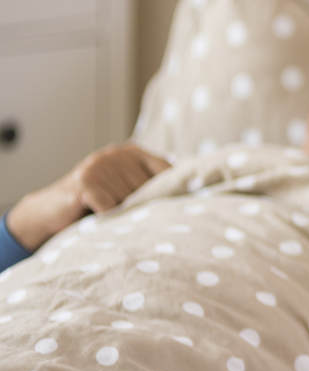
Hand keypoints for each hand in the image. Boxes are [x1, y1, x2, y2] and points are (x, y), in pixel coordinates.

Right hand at [7, 142, 170, 251]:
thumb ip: (152, 186)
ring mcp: (100, 164)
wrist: (52, 211)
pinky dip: (106, 219)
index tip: (184, 206)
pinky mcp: (85, 181)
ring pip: (131, 201)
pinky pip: (111, 209)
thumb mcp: (127, 189)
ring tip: (107, 212)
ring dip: (122, 214)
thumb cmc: (99, 202)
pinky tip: (95, 215)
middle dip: (142, 206)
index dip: (172, 191)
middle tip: (124, 211)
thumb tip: (193, 194)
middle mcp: (117, 153)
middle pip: (149, 188)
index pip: (167, 170)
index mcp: (133, 151)